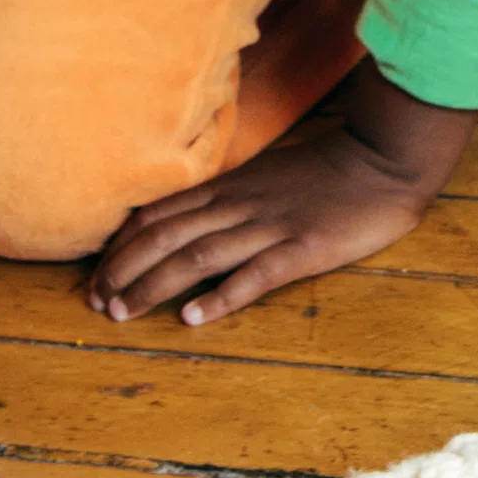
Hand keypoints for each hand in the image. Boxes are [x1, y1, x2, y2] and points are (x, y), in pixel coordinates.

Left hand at [92, 76, 472, 325]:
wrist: (381, 159)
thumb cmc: (325, 171)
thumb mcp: (264, 176)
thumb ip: (227, 199)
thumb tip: (185, 222)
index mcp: (228, 189)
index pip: (158, 216)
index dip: (121, 248)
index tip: (96, 278)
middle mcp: (239, 206)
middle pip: (166, 236)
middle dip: (124, 269)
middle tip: (97, 303)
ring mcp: (270, 227)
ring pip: (198, 255)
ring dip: (154, 284)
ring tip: (124, 312)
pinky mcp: (303, 248)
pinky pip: (255, 274)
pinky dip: (220, 296)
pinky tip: (194, 318)